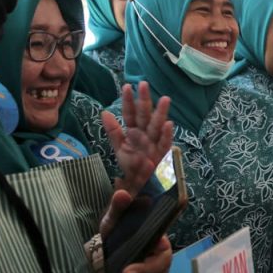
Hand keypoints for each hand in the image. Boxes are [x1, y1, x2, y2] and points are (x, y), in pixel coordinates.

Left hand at [99, 189, 172, 272]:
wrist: (105, 256)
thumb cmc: (114, 234)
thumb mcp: (112, 221)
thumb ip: (117, 208)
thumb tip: (122, 194)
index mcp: (156, 234)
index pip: (165, 241)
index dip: (161, 248)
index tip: (156, 248)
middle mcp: (161, 252)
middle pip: (162, 263)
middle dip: (145, 270)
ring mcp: (157, 268)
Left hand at [102, 81, 173, 195]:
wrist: (138, 188)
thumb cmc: (131, 166)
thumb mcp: (119, 148)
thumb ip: (113, 131)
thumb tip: (104, 112)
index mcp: (133, 132)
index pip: (130, 114)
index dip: (128, 101)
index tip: (127, 87)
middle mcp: (145, 135)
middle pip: (144, 116)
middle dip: (145, 100)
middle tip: (144, 84)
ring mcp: (154, 144)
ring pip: (157, 127)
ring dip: (161, 114)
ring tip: (165, 99)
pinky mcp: (161, 156)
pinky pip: (164, 145)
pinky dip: (167, 135)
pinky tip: (169, 125)